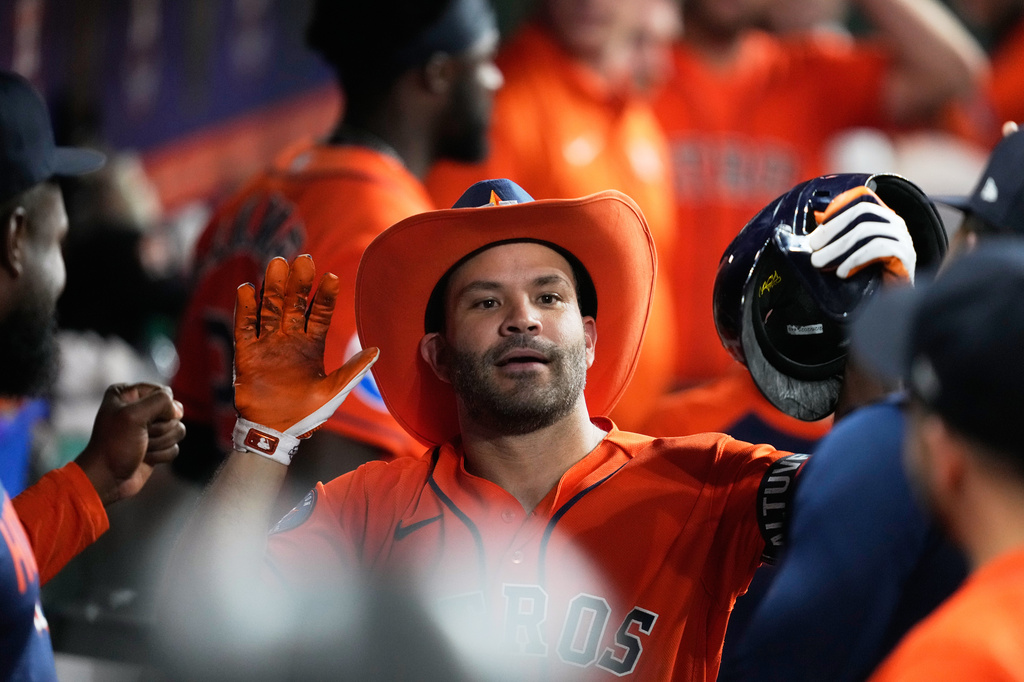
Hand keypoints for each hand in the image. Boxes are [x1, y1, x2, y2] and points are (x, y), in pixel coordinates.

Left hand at [76, 383, 185, 504]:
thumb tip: (177, 411)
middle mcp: (138, 408)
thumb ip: (161, 402)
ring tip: (142, 448)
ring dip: (161, 442)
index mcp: (127, 394)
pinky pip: (174, 446)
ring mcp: (148, 428)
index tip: (144, 421)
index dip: (161, 408)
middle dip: (160, 428)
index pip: (164, 392)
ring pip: (177, 429)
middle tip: (142, 436)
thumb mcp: (134, 415)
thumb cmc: (114, 445)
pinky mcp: (156, 445)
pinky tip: (145, 458)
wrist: (107, 478)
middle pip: (173, 412)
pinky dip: (162, 455)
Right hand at [232, 255, 377, 464]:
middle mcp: (289, 339)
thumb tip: (377, 351)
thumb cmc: (306, 414)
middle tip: (303, 259)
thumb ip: (353, 371)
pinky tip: (247, 288)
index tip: (330, 276)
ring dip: (272, 286)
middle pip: (293, 303)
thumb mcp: (334, 392)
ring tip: (276, 263)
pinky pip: (245, 327)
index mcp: (311, 345)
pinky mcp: (246, 353)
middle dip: (298, 282)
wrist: (274, 432)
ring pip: (269, 308)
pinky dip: (245, 308)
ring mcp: (267, 344)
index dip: (324, 295)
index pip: (319, 313)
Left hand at [809, 186, 915, 283]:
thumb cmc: (872, 275)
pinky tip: (842, 272)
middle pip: (861, 213)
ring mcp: (903, 237)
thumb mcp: (852, 251)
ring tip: (820, 262)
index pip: (859, 203)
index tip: (815, 234)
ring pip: (866, 231)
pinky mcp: (905, 254)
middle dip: (832, 230)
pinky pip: (877, 248)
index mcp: (883, 217)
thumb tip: (815, 222)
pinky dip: (854, 259)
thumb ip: (839, 236)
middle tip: (813, 247)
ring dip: (837, 248)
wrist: (893, 300)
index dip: (835, 215)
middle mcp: (895, 223)